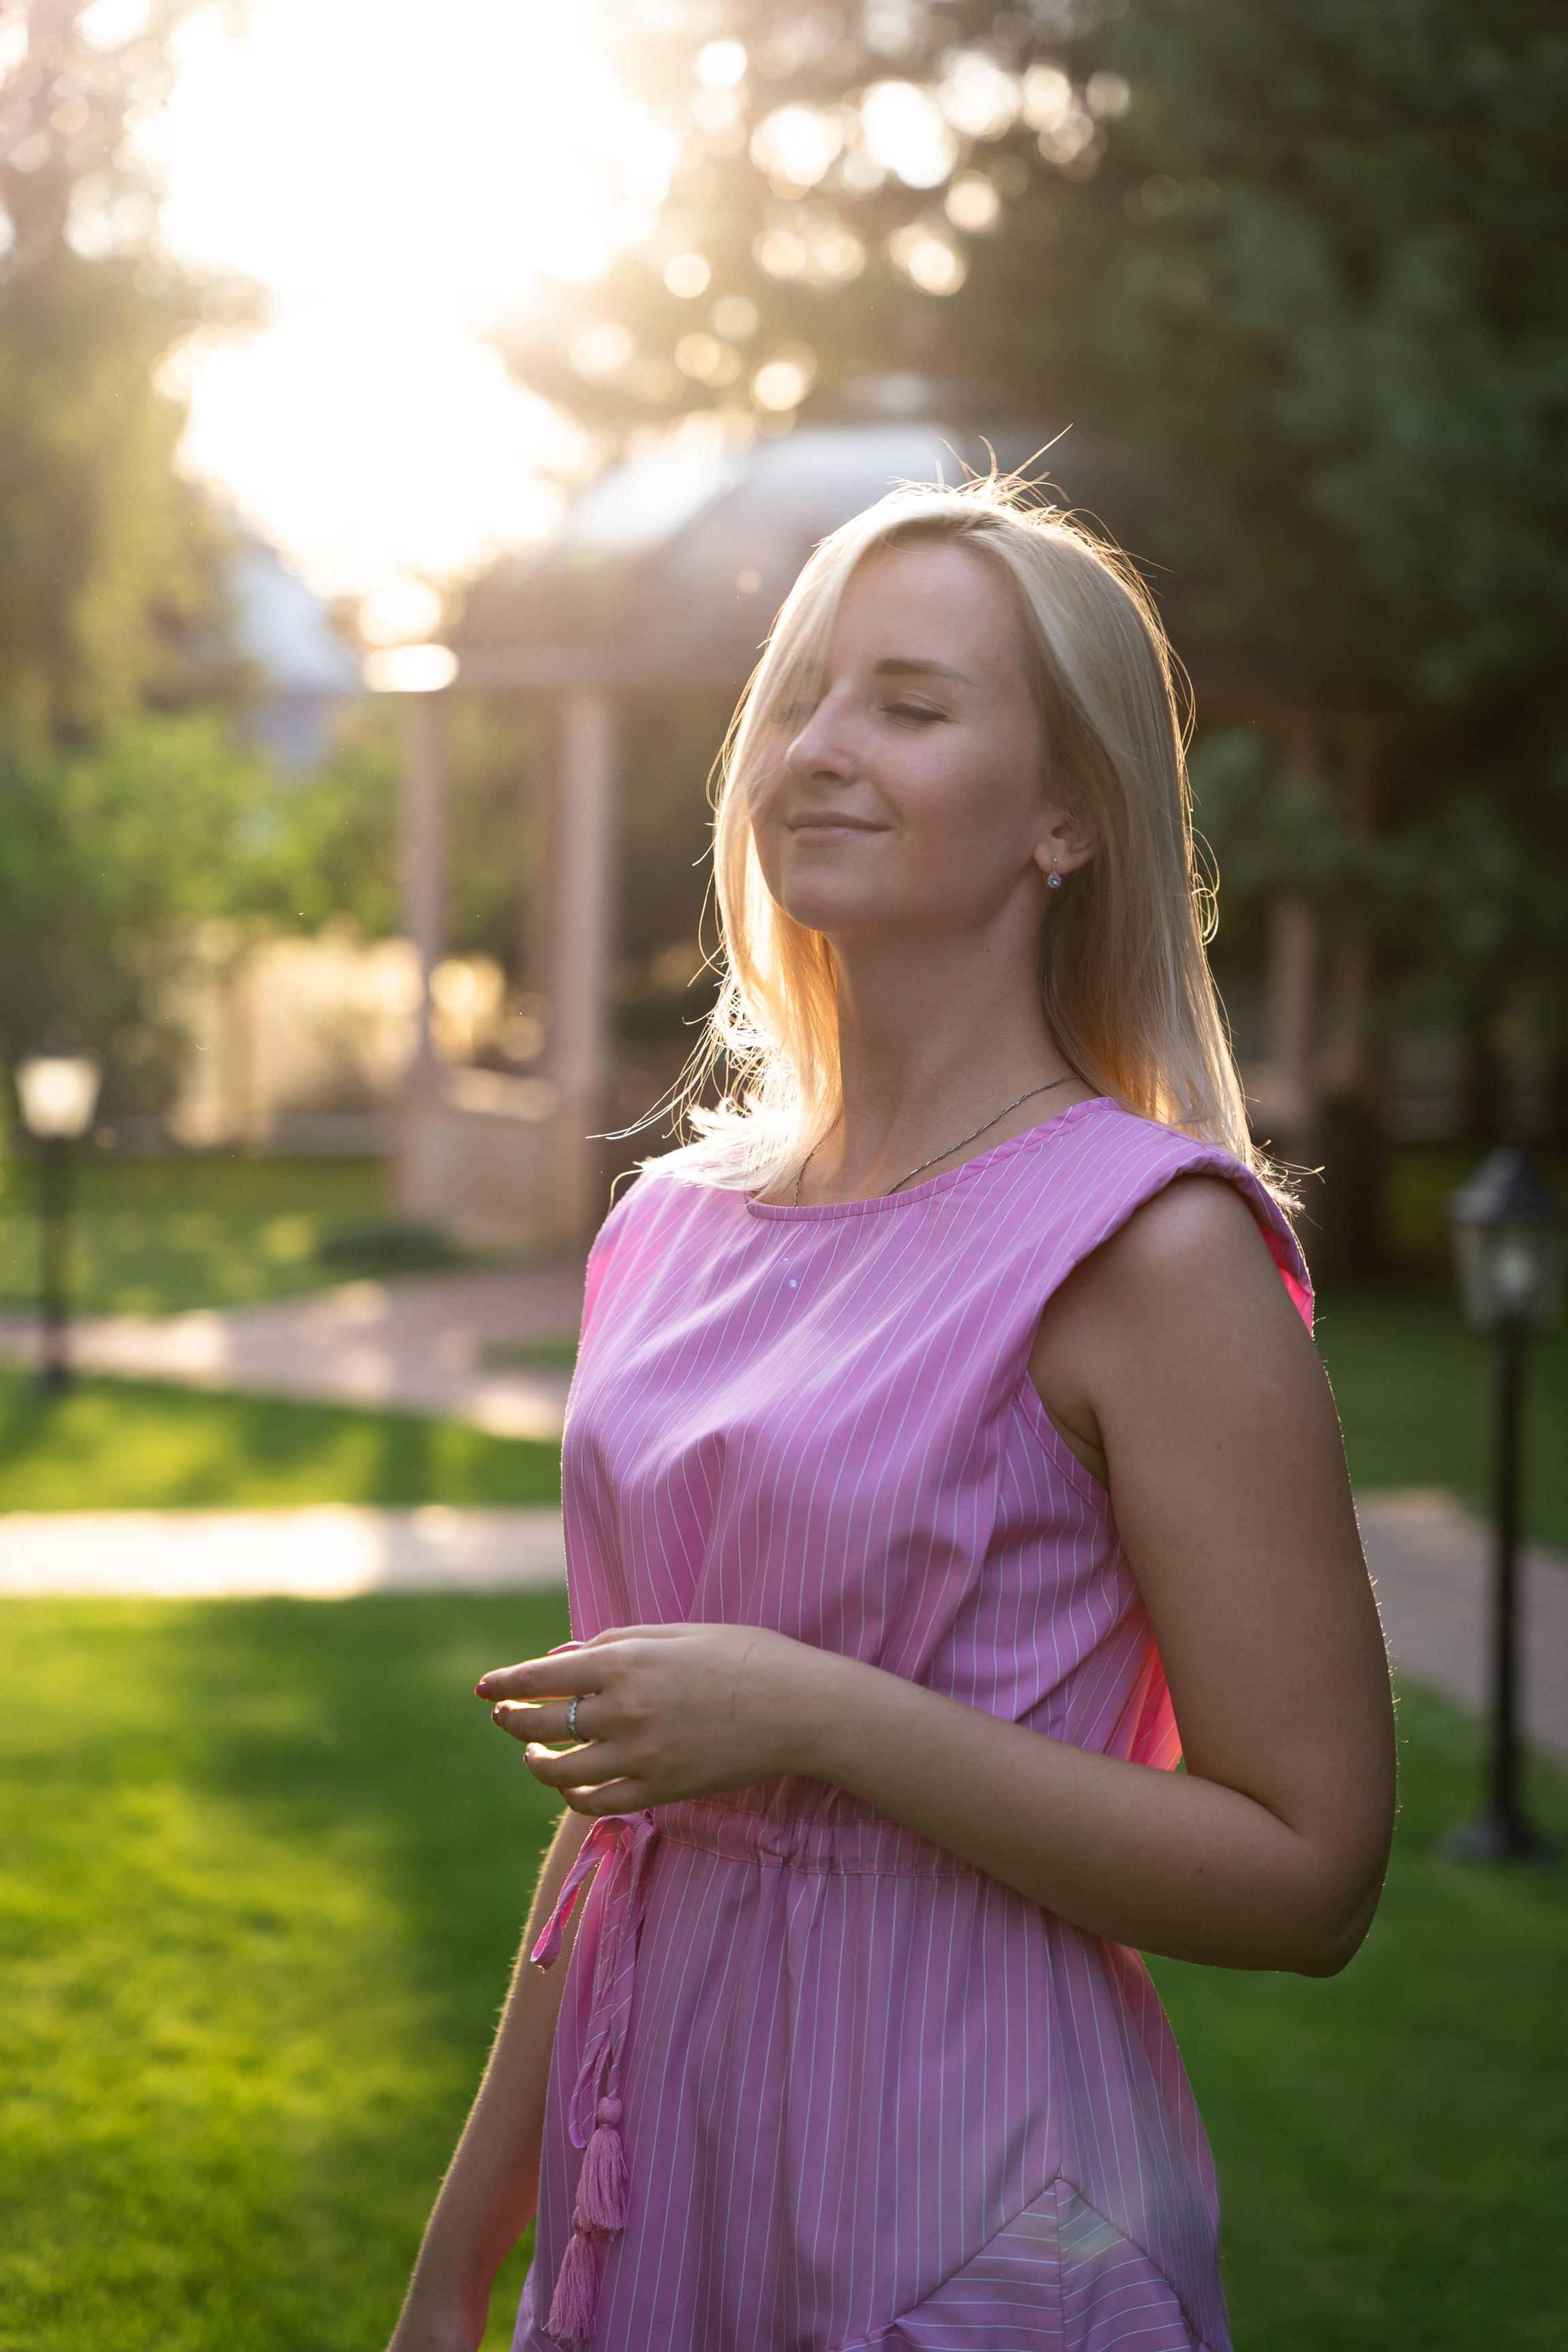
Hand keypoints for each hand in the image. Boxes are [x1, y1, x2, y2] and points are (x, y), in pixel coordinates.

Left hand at [475, 1625, 835, 1813]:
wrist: (799, 1708)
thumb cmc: (743, 1656)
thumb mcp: (676, 1633)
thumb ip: (614, 1644)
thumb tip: (561, 1659)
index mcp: (625, 1662)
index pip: (541, 1677)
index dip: (505, 1683)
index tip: (484, 1688)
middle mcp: (623, 1711)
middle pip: (541, 1722)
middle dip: (513, 1720)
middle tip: (504, 1716)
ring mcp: (639, 1756)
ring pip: (560, 1771)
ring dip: (537, 1761)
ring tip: (533, 1753)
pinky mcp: (659, 1791)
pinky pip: (597, 1804)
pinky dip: (573, 1796)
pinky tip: (572, 1783)